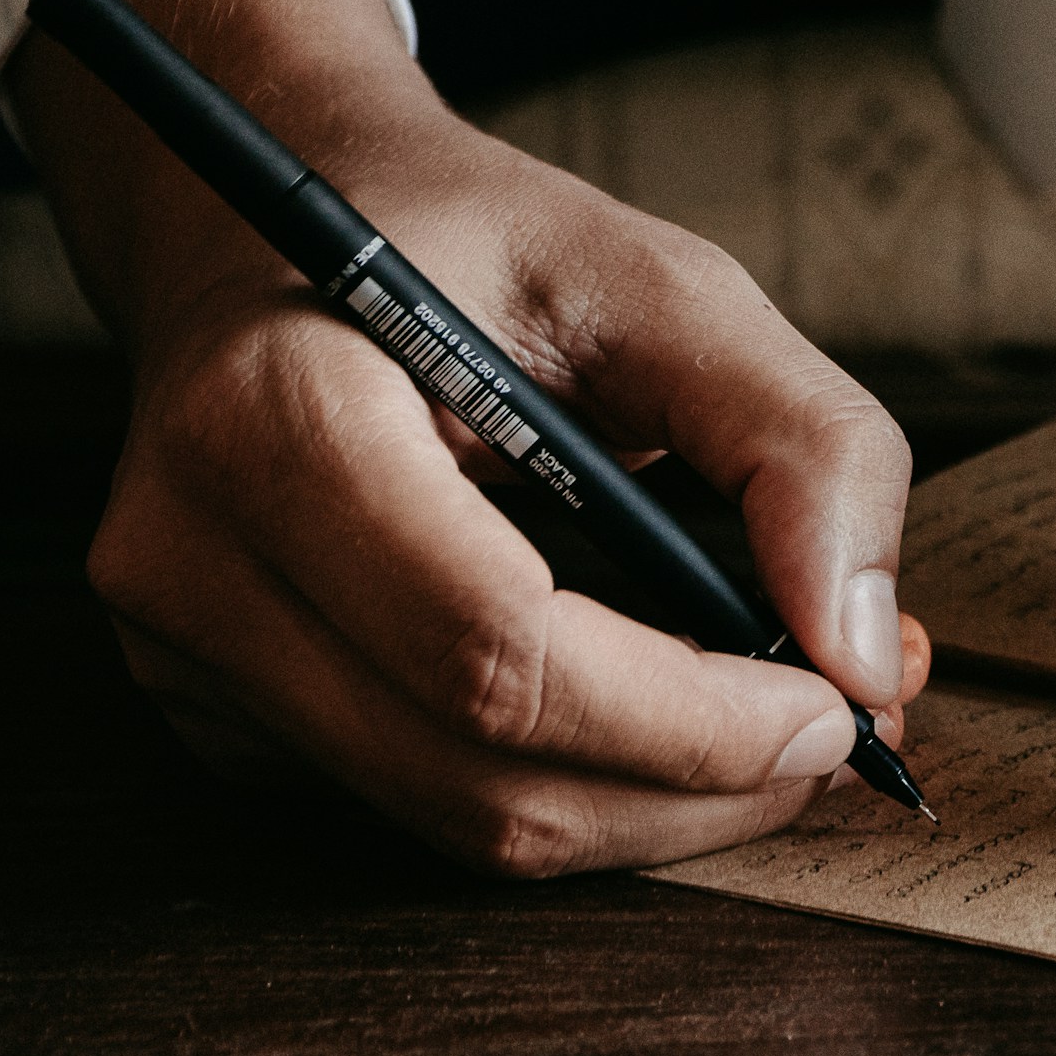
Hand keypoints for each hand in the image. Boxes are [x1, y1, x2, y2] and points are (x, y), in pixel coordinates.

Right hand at [9, 0, 926, 874]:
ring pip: (467, 825)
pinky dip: (582, 784)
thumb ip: (799, 442)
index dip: (692, 720)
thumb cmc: (464, 240)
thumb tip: (865, 653)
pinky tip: (663, 709)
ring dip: (658, 805)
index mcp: (275, 419)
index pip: (498, 651)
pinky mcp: (224, 710)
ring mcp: (190, 653)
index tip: (841, 705)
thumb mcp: (658, 277)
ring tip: (780, 712)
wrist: (267, 230)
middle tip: (847, 722)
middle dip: (700, 784)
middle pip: (485, 772)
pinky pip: (434, 803)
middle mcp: (194, 558)